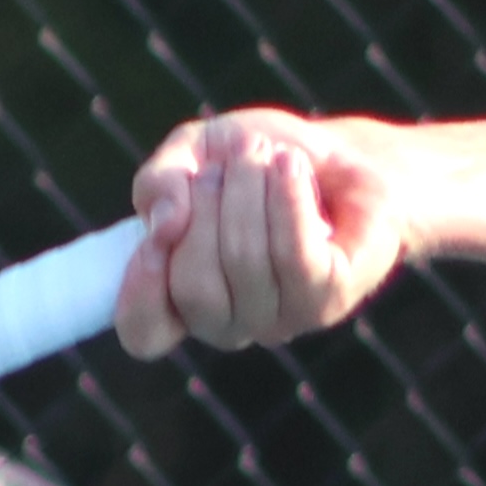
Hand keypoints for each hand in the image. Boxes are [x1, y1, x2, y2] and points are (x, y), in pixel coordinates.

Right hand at [121, 110, 411, 356]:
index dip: (139, 290)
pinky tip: (290, 167)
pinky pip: (294, 256)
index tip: (156, 234)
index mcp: (183, 298)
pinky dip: (286, 200)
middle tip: (232, 157)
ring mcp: (279, 319)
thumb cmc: (262, 161)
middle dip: (206, 204)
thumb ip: (161, 181)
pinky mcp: (328, 300)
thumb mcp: (196, 153)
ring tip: (264, 152)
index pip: (144, 333)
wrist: (346, 154)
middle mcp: (229, 321)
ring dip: (249, 188)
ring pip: (245, 262)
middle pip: (194, 287)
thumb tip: (163, 223)